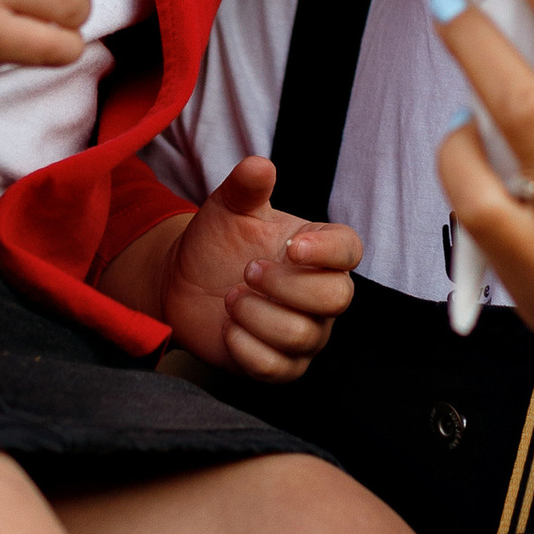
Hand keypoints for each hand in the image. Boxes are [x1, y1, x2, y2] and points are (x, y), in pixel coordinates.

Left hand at [154, 158, 361, 380]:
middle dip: (287, 287)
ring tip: (229, 298)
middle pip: (337, 298)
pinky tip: (227, 328)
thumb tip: (259, 165)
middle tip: (246, 271)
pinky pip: (277, 368)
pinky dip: (246, 348)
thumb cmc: (217, 243)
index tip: (293, 247)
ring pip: (304, 335)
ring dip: (258, 316)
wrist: (183, 284)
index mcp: (318, 251)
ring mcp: (305, 333)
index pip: (349, 251)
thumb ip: (245, 187)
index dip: (328, 252)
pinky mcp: (281, 366)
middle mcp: (320, 294)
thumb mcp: (228, 208)